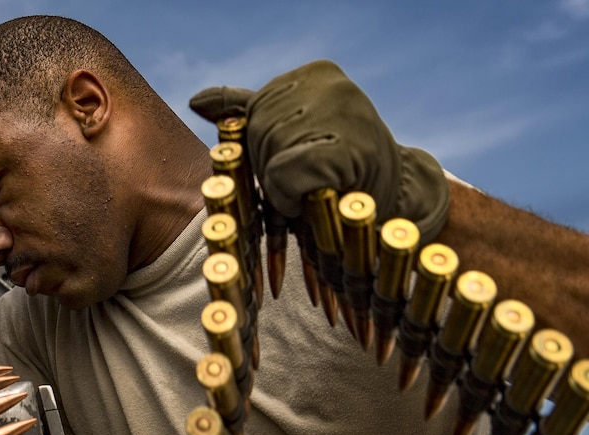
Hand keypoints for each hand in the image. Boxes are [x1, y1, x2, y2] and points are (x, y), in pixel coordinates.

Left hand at [189, 60, 448, 242]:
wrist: (396, 202)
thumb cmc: (340, 172)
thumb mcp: (291, 134)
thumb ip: (247, 113)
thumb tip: (197, 101)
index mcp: (315, 74)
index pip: (254, 116)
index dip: (267, 153)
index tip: (303, 159)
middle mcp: (330, 84)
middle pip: (257, 136)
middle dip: (273, 171)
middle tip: (309, 182)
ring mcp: (342, 112)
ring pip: (268, 159)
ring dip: (282, 190)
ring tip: (316, 190)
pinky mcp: (348, 148)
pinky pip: (285, 176)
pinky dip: (291, 197)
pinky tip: (317, 198)